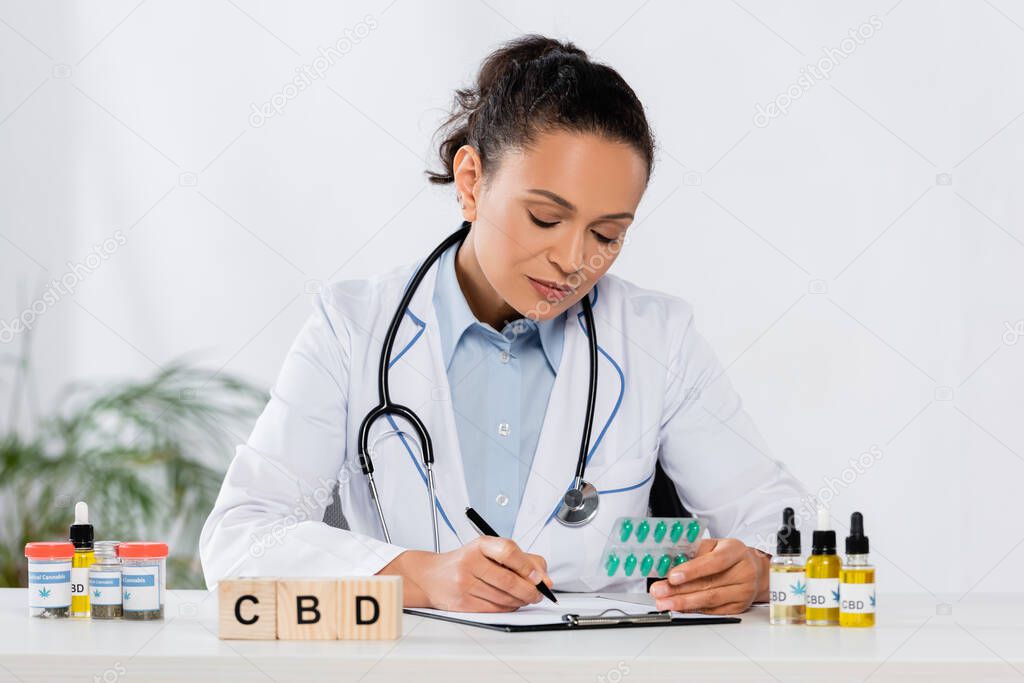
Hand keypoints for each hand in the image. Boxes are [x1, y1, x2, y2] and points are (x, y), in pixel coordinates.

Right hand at [380, 537, 552, 611]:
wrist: (431, 576)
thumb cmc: (466, 562)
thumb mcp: (490, 551)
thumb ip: (522, 559)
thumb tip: (544, 578)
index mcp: (480, 545)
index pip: (508, 551)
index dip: (528, 566)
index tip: (540, 577)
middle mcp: (470, 562)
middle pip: (509, 581)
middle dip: (530, 591)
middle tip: (538, 593)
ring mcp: (464, 583)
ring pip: (504, 598)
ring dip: (520, 601)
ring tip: (524, 598)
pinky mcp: (462, 603)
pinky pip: (494, 610)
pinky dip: (508, 608)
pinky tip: (509, 603)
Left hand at [647, 538, 768, 614]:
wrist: (754, 569)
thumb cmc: (729, 555)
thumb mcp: (714, 545)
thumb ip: (694, 551)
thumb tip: (669, 563)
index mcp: (736, 551)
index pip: (714, 562)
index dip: (692, 570)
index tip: (672, 576)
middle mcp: (743, 572)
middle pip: (709, 584)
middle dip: (679, 589)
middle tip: (659, 591)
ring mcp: (743, 592)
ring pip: (710, 600)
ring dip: (683, 602)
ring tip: (664, 602)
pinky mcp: (739, 607)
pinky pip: (713, 610)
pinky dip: (694, 609)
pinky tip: (679, 608)